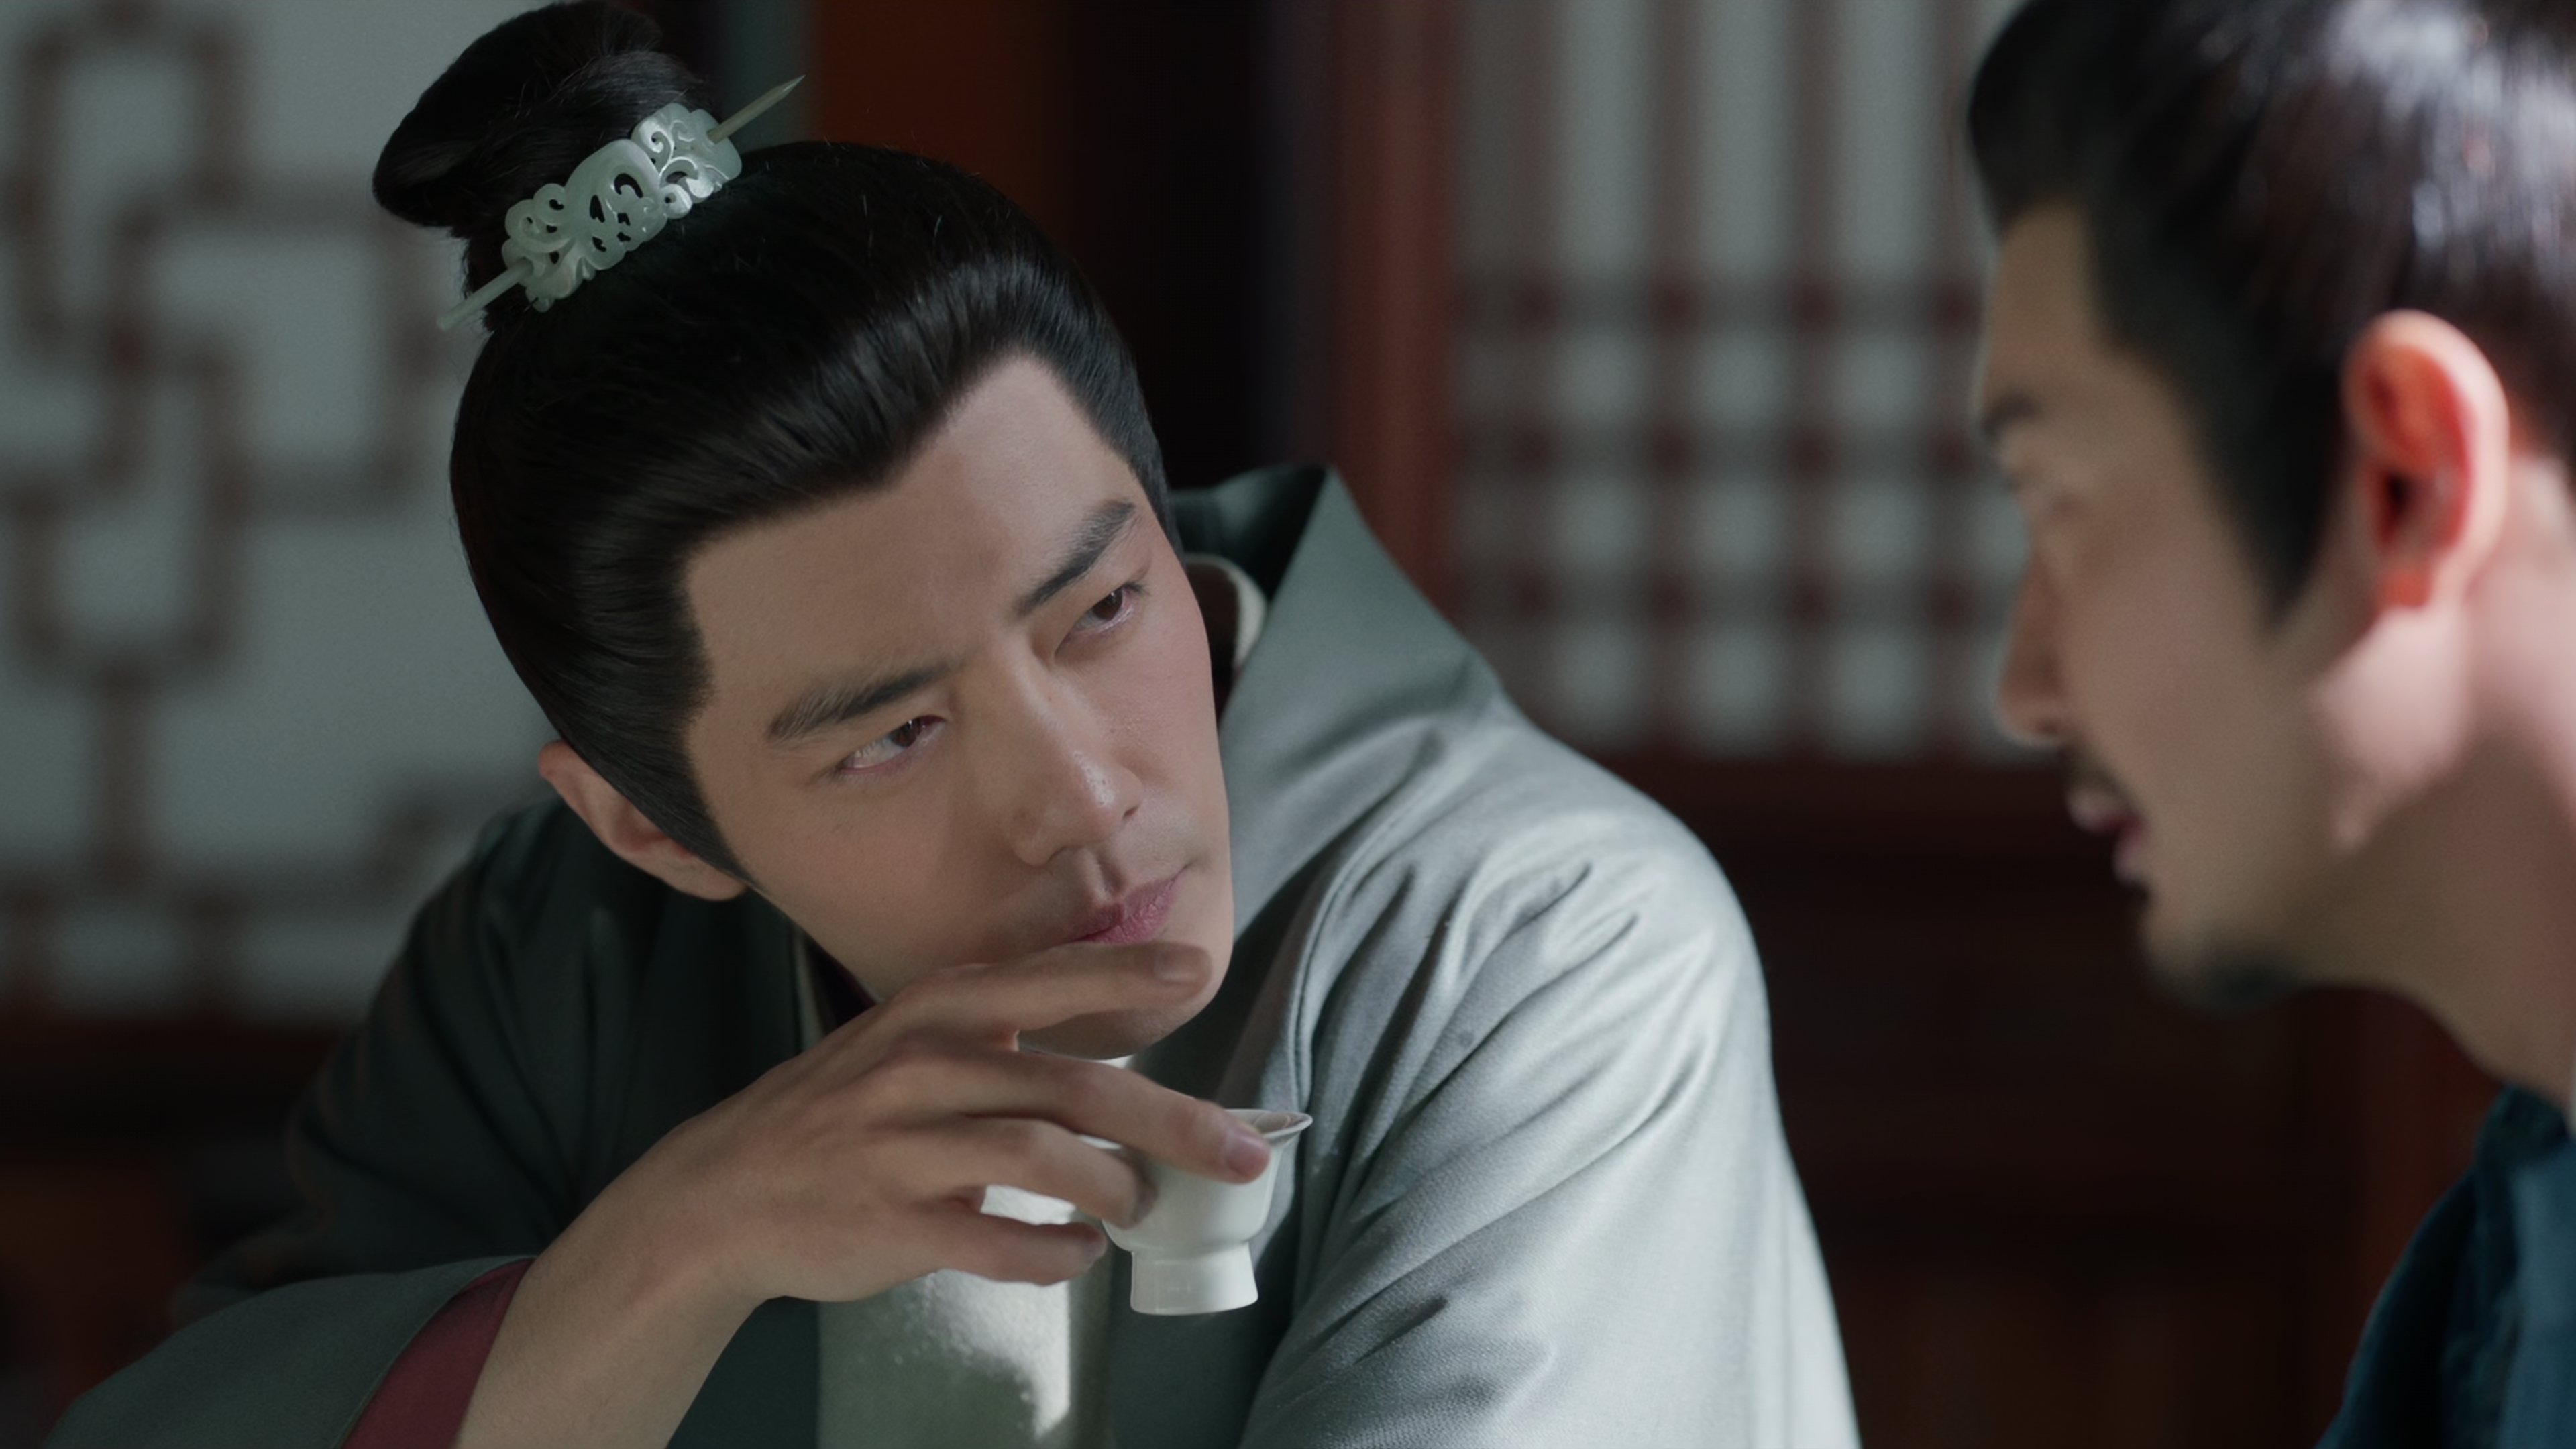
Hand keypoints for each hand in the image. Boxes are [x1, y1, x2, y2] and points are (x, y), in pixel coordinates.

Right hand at [603, 940, 1272, 1308]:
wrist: (726, 1194)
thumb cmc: (842, 1113)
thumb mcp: (910, 1041)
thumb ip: (1000, 1034)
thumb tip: (1108, 1043)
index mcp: (935, 1010)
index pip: (1045, 979)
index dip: (1124, 973)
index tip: (1196, 970)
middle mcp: (921, 1065)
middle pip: (1072, 1083)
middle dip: (1172, 1120)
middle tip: (1241, 1153)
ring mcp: (902, 1145)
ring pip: (1040, 1157)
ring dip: (1113, 1187)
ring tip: (1140, 1206)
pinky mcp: (891, 1222)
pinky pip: (995, 1239)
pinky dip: (1055, 1252)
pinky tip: (1081, 1254)